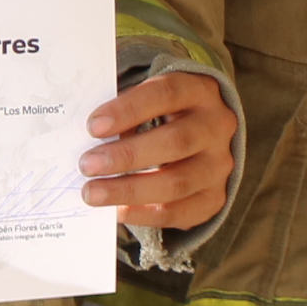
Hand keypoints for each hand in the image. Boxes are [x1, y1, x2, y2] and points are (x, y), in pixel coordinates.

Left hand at [83, 71, 235, 230]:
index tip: (94, 126)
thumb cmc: (164, 116)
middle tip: (87, 164)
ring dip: (129, 190)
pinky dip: (144, 214)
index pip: (167, 93)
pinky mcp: (213, 198)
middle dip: (127, 155)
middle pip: (176, 142)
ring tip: (92, 193)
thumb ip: (126, 114)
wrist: (203, 141)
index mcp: (200, 91)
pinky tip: (116, 211)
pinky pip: (178, 212)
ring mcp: (219, 166)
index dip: (129, 109)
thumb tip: (92, 141)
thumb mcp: (152, 101)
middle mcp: (217, 127)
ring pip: (177, 182)